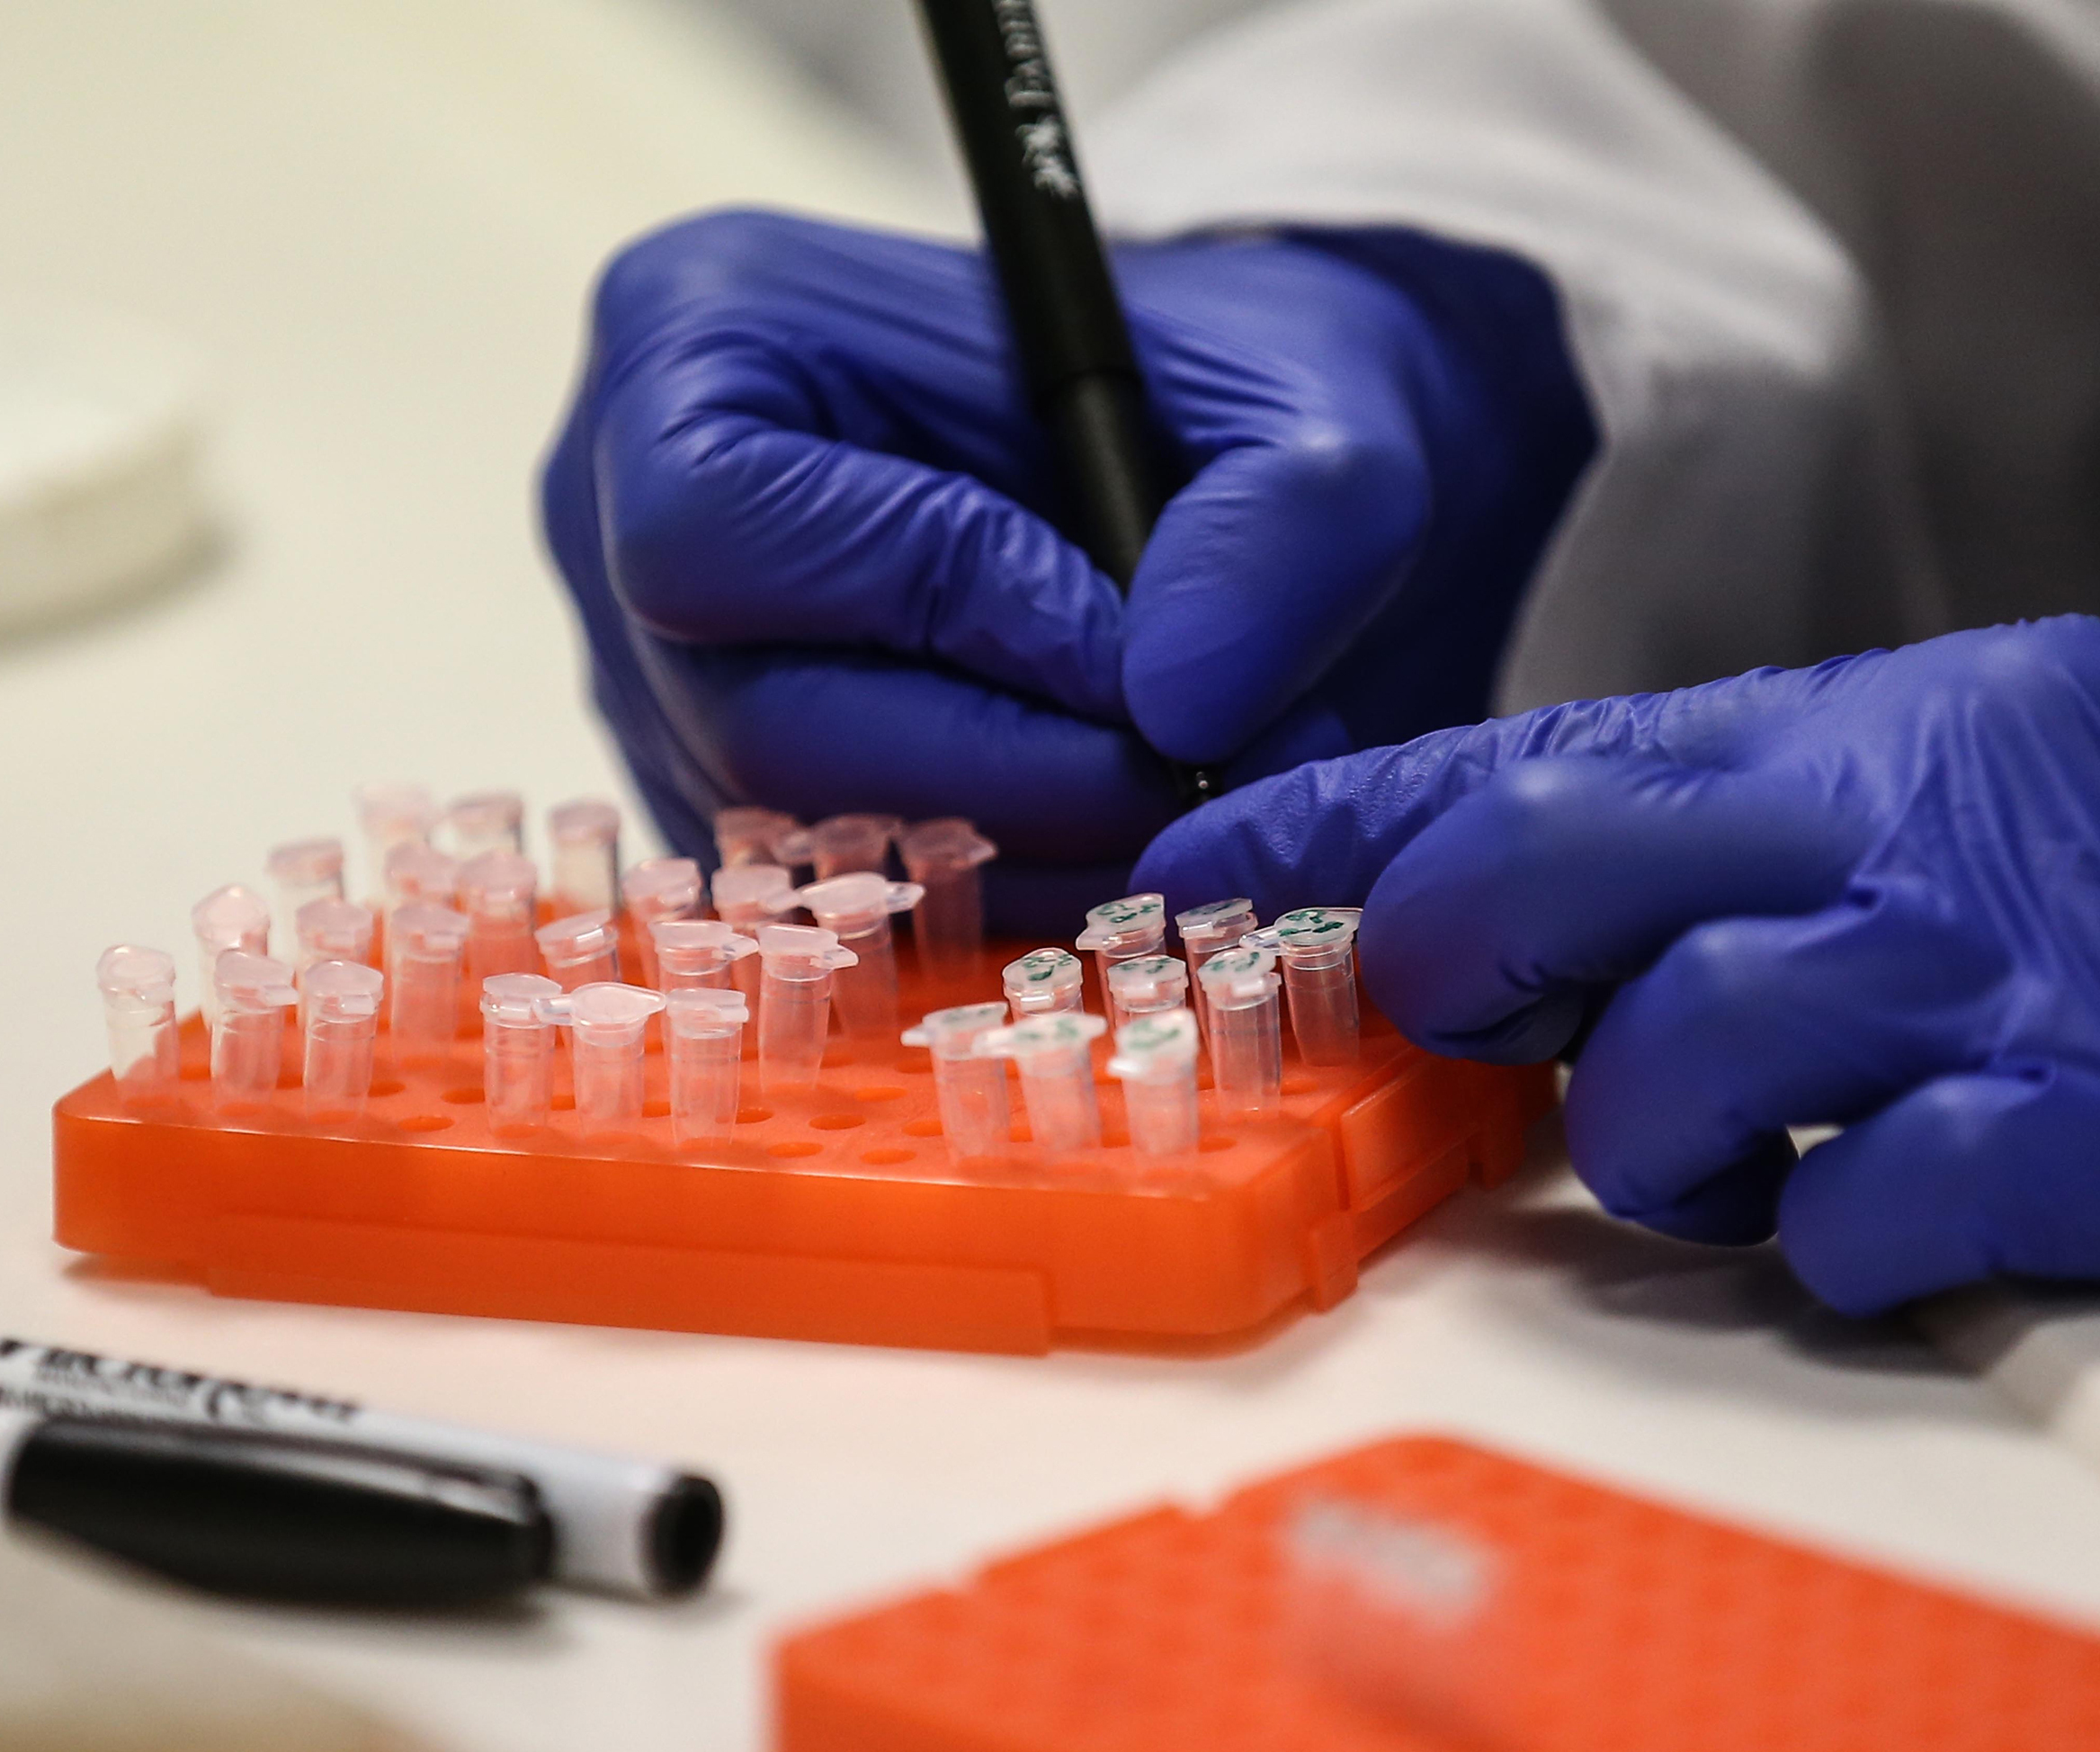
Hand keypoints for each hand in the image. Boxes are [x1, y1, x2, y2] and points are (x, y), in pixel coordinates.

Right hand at [541, 210, 1593, 931]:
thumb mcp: (1322, 410)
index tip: (1142, 670)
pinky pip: (825, 910)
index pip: (729, 527)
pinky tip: (1108, 853)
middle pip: (758, 718)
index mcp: (699, 333)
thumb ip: (1287, 525)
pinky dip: (988, 907)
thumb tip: (1174, 706)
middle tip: (1191, 784)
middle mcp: (618, 510)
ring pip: (793, 847)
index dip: (940, 616)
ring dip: (1015, 866)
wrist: (1220, 471)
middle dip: (1002, 781)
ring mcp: (656, 673)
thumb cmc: (1233, 397)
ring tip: (1181, 811)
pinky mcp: (719, 800)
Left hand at [1135, 618, 2099, 1316]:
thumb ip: (1675, 799)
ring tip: (1733, 1140)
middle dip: (1456, 963)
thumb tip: (1446, 853)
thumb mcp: (1884, 748)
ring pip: (1664, 1075)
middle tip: (1480, 1013)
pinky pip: (1844, 1221)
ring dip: (1658, 1141)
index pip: (1497, 764)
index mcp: (1803, 748)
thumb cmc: (2097, 830)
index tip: (1182, 874)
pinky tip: (1869, 1206)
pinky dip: (1823, 1240)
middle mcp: (1855, 855)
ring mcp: (1951, 1000)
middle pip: (1530, 878)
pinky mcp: (2061, 1148)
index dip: (1315, 828)